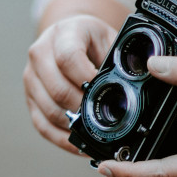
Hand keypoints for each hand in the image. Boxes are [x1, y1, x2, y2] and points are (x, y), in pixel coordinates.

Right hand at [25, 14, 117, 154]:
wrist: (70, 36)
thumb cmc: (93, 40)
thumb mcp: (110, 38)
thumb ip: (121, 57)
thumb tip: (147, 76)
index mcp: (63, 33)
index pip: (67, 58)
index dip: (86, 79)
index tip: (104, 90)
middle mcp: (40, 53)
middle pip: (57, 89)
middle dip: (83, 108)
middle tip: (103, 117)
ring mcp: (31, 77)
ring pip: (48, 110)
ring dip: (73, 126)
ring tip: (94, 134)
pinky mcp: (30, 98)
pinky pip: (42, 124)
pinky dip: (61, 138)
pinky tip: (79, 144)